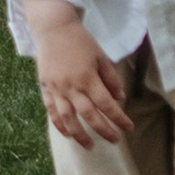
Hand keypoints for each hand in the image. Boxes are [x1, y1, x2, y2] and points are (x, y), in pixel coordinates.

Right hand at [32, 15, 129, 147]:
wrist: (53, 29)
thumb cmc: (80, 41)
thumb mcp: (101, 57)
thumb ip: (110, 79)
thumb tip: (119, 98)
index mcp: (88, 79)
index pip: (106, 104)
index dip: (119, 118)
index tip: (128, 127)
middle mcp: (72, 87)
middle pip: (89, 115)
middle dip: (103, 130)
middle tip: (114, 140)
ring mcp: (57, 89)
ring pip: (68, 118)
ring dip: (79, 134)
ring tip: (90, 145)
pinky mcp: (46, 88)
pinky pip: (52, 111)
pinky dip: (59, 125)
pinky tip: (67, 134)